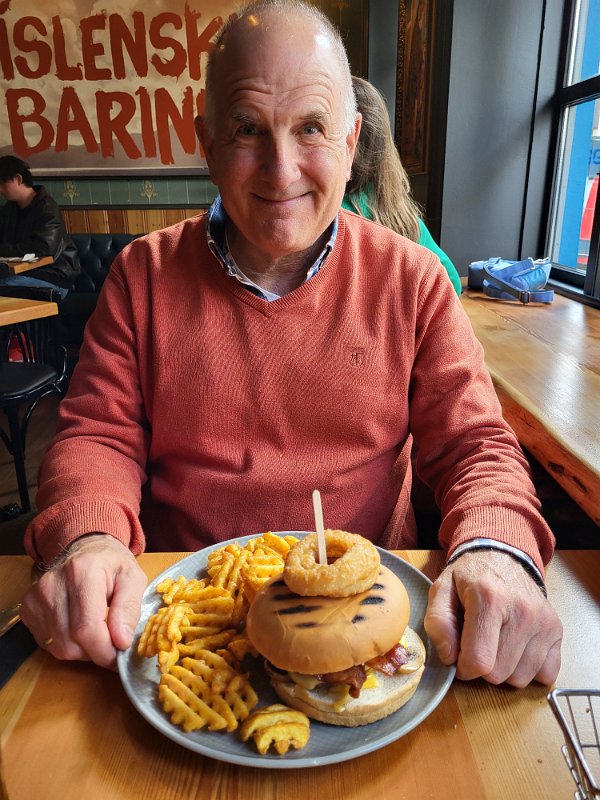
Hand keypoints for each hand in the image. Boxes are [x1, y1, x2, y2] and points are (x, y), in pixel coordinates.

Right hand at [19, 534, 147, 669]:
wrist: (85, 548)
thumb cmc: (111, 564)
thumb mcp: (133, 578)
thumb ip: (129, 608)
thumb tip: (121, 641)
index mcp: (83, 572)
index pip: (86, 629)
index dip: (104, 651)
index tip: (118, 655)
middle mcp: (53, 584)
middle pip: (71, 643)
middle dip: (95, 652)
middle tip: (110, 641)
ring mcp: (36, 597)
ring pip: (59, 648)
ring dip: (82, 650)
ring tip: (95, 630)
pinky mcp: (28, 608)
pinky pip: (48, 644)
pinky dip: (67, 644)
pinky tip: (78, 626)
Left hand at [423, 550, 562, 686]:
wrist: (504, 557)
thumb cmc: (471, 578)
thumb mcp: (442, 590)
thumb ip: (437, 623)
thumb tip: (449, 657)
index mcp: (490, 599)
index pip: (479, 660)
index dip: (463, 667)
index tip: (459, 655)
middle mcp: (522, 611)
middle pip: (498, 673)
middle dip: (482, 666)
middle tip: (478, 641)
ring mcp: (544, 622)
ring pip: (520, 678)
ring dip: (504, 668)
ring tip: (496, 641)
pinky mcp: (557, 631)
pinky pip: (544, 675)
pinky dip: (527, 669)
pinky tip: (516, 647)